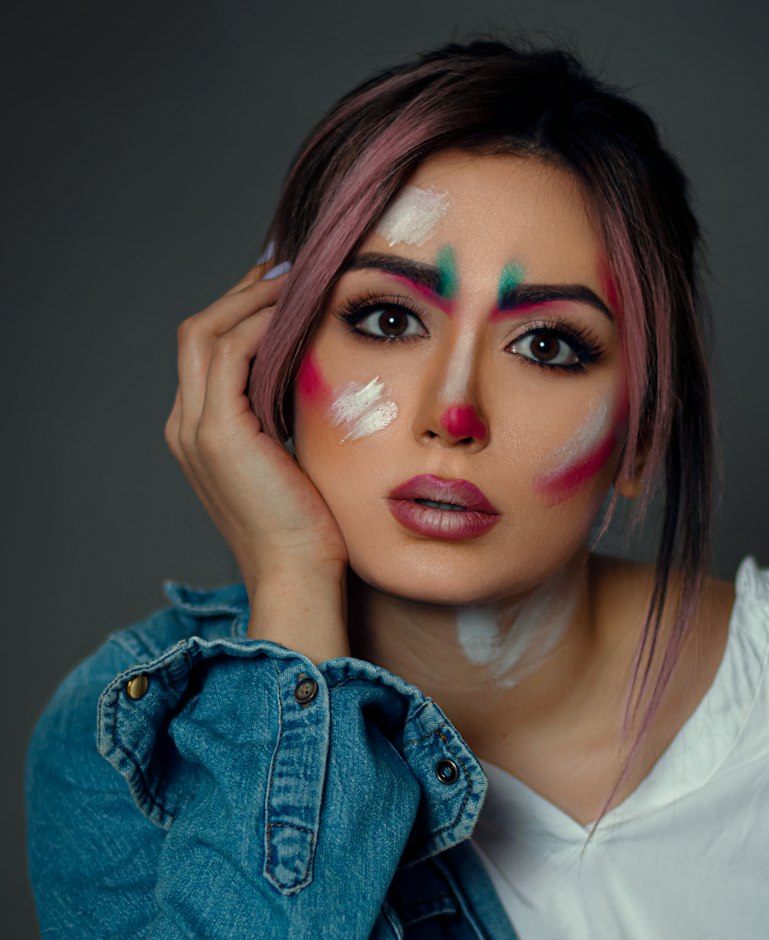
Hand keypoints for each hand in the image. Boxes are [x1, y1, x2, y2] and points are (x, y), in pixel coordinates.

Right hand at [166, 264, 349, 660]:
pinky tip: (295, 313)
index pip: (208, 351)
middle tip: (292, 268)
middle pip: (199, 332)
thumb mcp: (295, 461)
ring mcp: (195, 429)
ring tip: (297, 280)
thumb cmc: (310, 530)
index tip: (288, 290)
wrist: (299, 577)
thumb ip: (289, 419)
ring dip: (252, 299)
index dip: (243, 312)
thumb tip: (318, 377)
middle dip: (242, 293)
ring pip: (206, 333)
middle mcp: (186, 426)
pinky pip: (229, 353)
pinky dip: (258, 325)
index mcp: (200, 434)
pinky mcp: (218, 433)